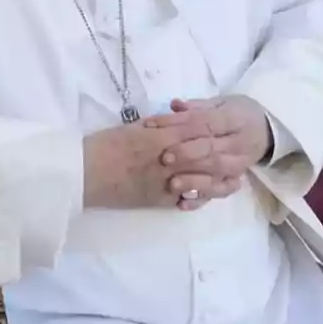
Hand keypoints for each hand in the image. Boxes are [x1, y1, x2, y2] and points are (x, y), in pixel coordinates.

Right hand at [81, 119, 242, 211]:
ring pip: (201, 180)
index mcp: (158, 136)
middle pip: (204, 157)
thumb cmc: (102, 146)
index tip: (224, 130)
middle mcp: (167, 159)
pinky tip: (208, 196)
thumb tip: (173, 123)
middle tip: (238, 156)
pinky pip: (186, 199)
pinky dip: (199, 197)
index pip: (194, 131)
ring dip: (219, 180)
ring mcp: (164, 182)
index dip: (211, 130)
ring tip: (234, 180)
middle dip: (223, 156)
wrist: (83, 173)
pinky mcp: (158, 200)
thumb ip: (155, 126)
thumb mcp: (130, 128)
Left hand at [144, 96, 273, 210]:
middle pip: (212, 150)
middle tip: (164, 158)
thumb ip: (197, 106)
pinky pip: (220, 192)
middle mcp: (239, 144)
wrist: (267, 131)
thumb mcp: (221, 103)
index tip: (153, 127)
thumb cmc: (238, 114)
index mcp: (235, 119)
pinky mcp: (236, 181)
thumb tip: (173, 105)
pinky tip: (182, 202)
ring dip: (193, 179)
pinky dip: (201, 197)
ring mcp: (240, 165)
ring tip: (172, 183)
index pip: (204, 123)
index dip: (178, 125)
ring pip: (217, 173)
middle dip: (186, 154)